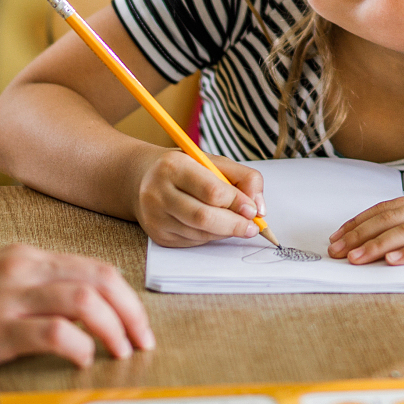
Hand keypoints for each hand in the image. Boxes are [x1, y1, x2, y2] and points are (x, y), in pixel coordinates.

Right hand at [0, 244, 152, 373]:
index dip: (126, 297)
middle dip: (131, 312)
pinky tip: (82, 360)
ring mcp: (4, 298)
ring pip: (84, 300)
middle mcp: (19, 269)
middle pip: (100, 280)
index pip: (94, 268)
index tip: (137, 324)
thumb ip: (26, 284)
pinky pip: (51, 331)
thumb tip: (73, 304)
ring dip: (113, 328)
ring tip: (120, 353)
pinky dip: (78, 345)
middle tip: (141, 342)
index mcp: (22, 256)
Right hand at [133, 147, 266, 247]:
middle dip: (234, 225)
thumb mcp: (215, 162)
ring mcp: (155, 217)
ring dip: (224, 232)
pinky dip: (210, 236)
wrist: (144, 179)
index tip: (254, 210)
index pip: (212, 191)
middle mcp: (159, 192)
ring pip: (199, 233)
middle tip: (253, 228)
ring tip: (236, 224)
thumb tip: (259, 207)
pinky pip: (192, 242)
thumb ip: (244, 178)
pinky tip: (214, 226)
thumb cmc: (186, 169)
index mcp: (174, 167)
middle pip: (204, 217)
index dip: (237, 203)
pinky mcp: (158, 235)